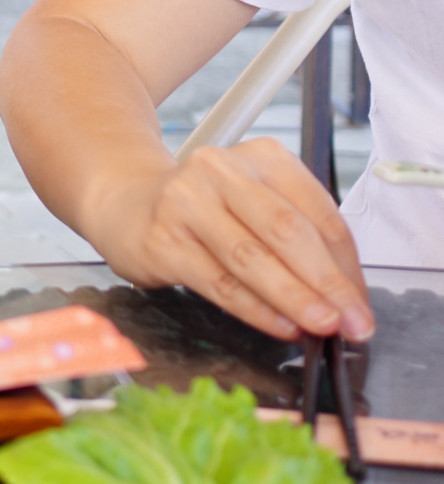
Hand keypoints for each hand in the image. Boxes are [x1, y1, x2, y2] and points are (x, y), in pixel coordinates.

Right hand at [88, 137, 372, 340]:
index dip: (346, 265)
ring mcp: (186, 202)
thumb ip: (299, 243)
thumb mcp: (256, 207)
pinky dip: (255, 308)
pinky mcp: (162, 239)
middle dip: (327, 283)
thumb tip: (343, 297)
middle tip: (351, 321)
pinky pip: (219, 282)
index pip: (317, 213)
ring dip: (294, 298)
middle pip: (286, 231)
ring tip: (321, 325)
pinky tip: (279, 324)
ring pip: (252, 257)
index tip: (360, 304)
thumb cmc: (203, 211)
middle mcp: (222, 171)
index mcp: (261, 158)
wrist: (125, 204)